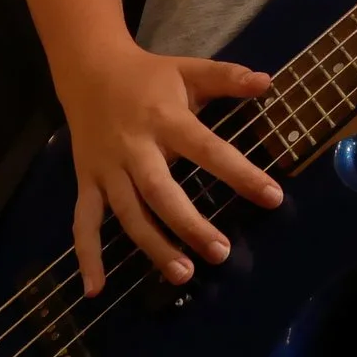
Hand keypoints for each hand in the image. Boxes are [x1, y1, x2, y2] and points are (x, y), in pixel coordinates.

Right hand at [54, 44, 283, 296]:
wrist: (86, 67)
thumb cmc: (147, 75)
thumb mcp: (188, 69)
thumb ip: (227, 77)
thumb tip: (267, 81)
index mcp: (165, 119)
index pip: (207, 148)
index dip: (239, 173)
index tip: (272, 196)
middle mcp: (134, 147)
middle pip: (160, 191)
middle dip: (189, 225)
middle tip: (221, 253)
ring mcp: (107, 168)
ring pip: (128, 213)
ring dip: (153, 246)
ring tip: (183, 274)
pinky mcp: (85, 181)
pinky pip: (84, 222)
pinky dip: (87, 255)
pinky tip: (95, 289)